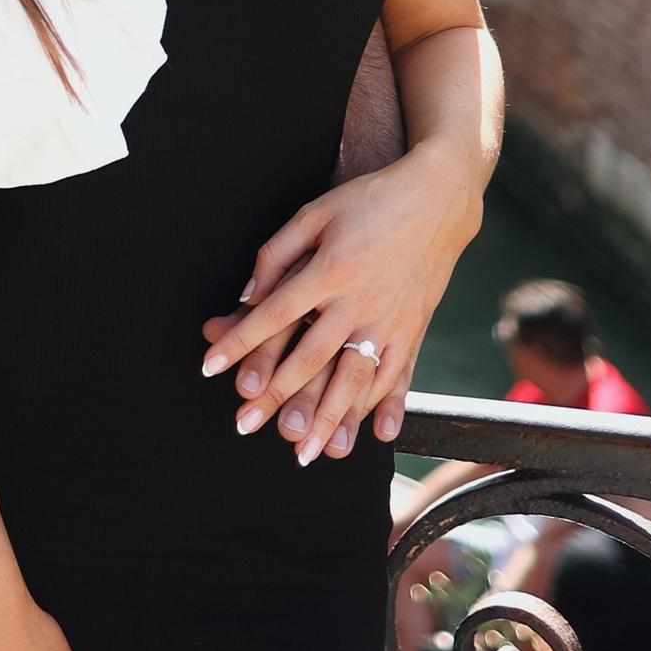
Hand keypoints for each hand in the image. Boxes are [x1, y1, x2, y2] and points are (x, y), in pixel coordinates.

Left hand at [201, 144, 479, 463]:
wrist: (439, 199)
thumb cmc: (370, 201)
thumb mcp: (316, 211)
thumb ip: (278, 252)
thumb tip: (249, 294)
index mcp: (329, 269)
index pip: (274, 314)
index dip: (240, 341)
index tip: (211, 366)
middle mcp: (359, 301)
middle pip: (311, 357)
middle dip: (276, 396)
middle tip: (247, 426)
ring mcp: (391, 320)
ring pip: (355, 378)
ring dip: (329, 418)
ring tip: (306, 452)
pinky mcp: (416, 329)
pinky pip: (400, 375)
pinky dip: (387, 406)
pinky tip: (375, 435)